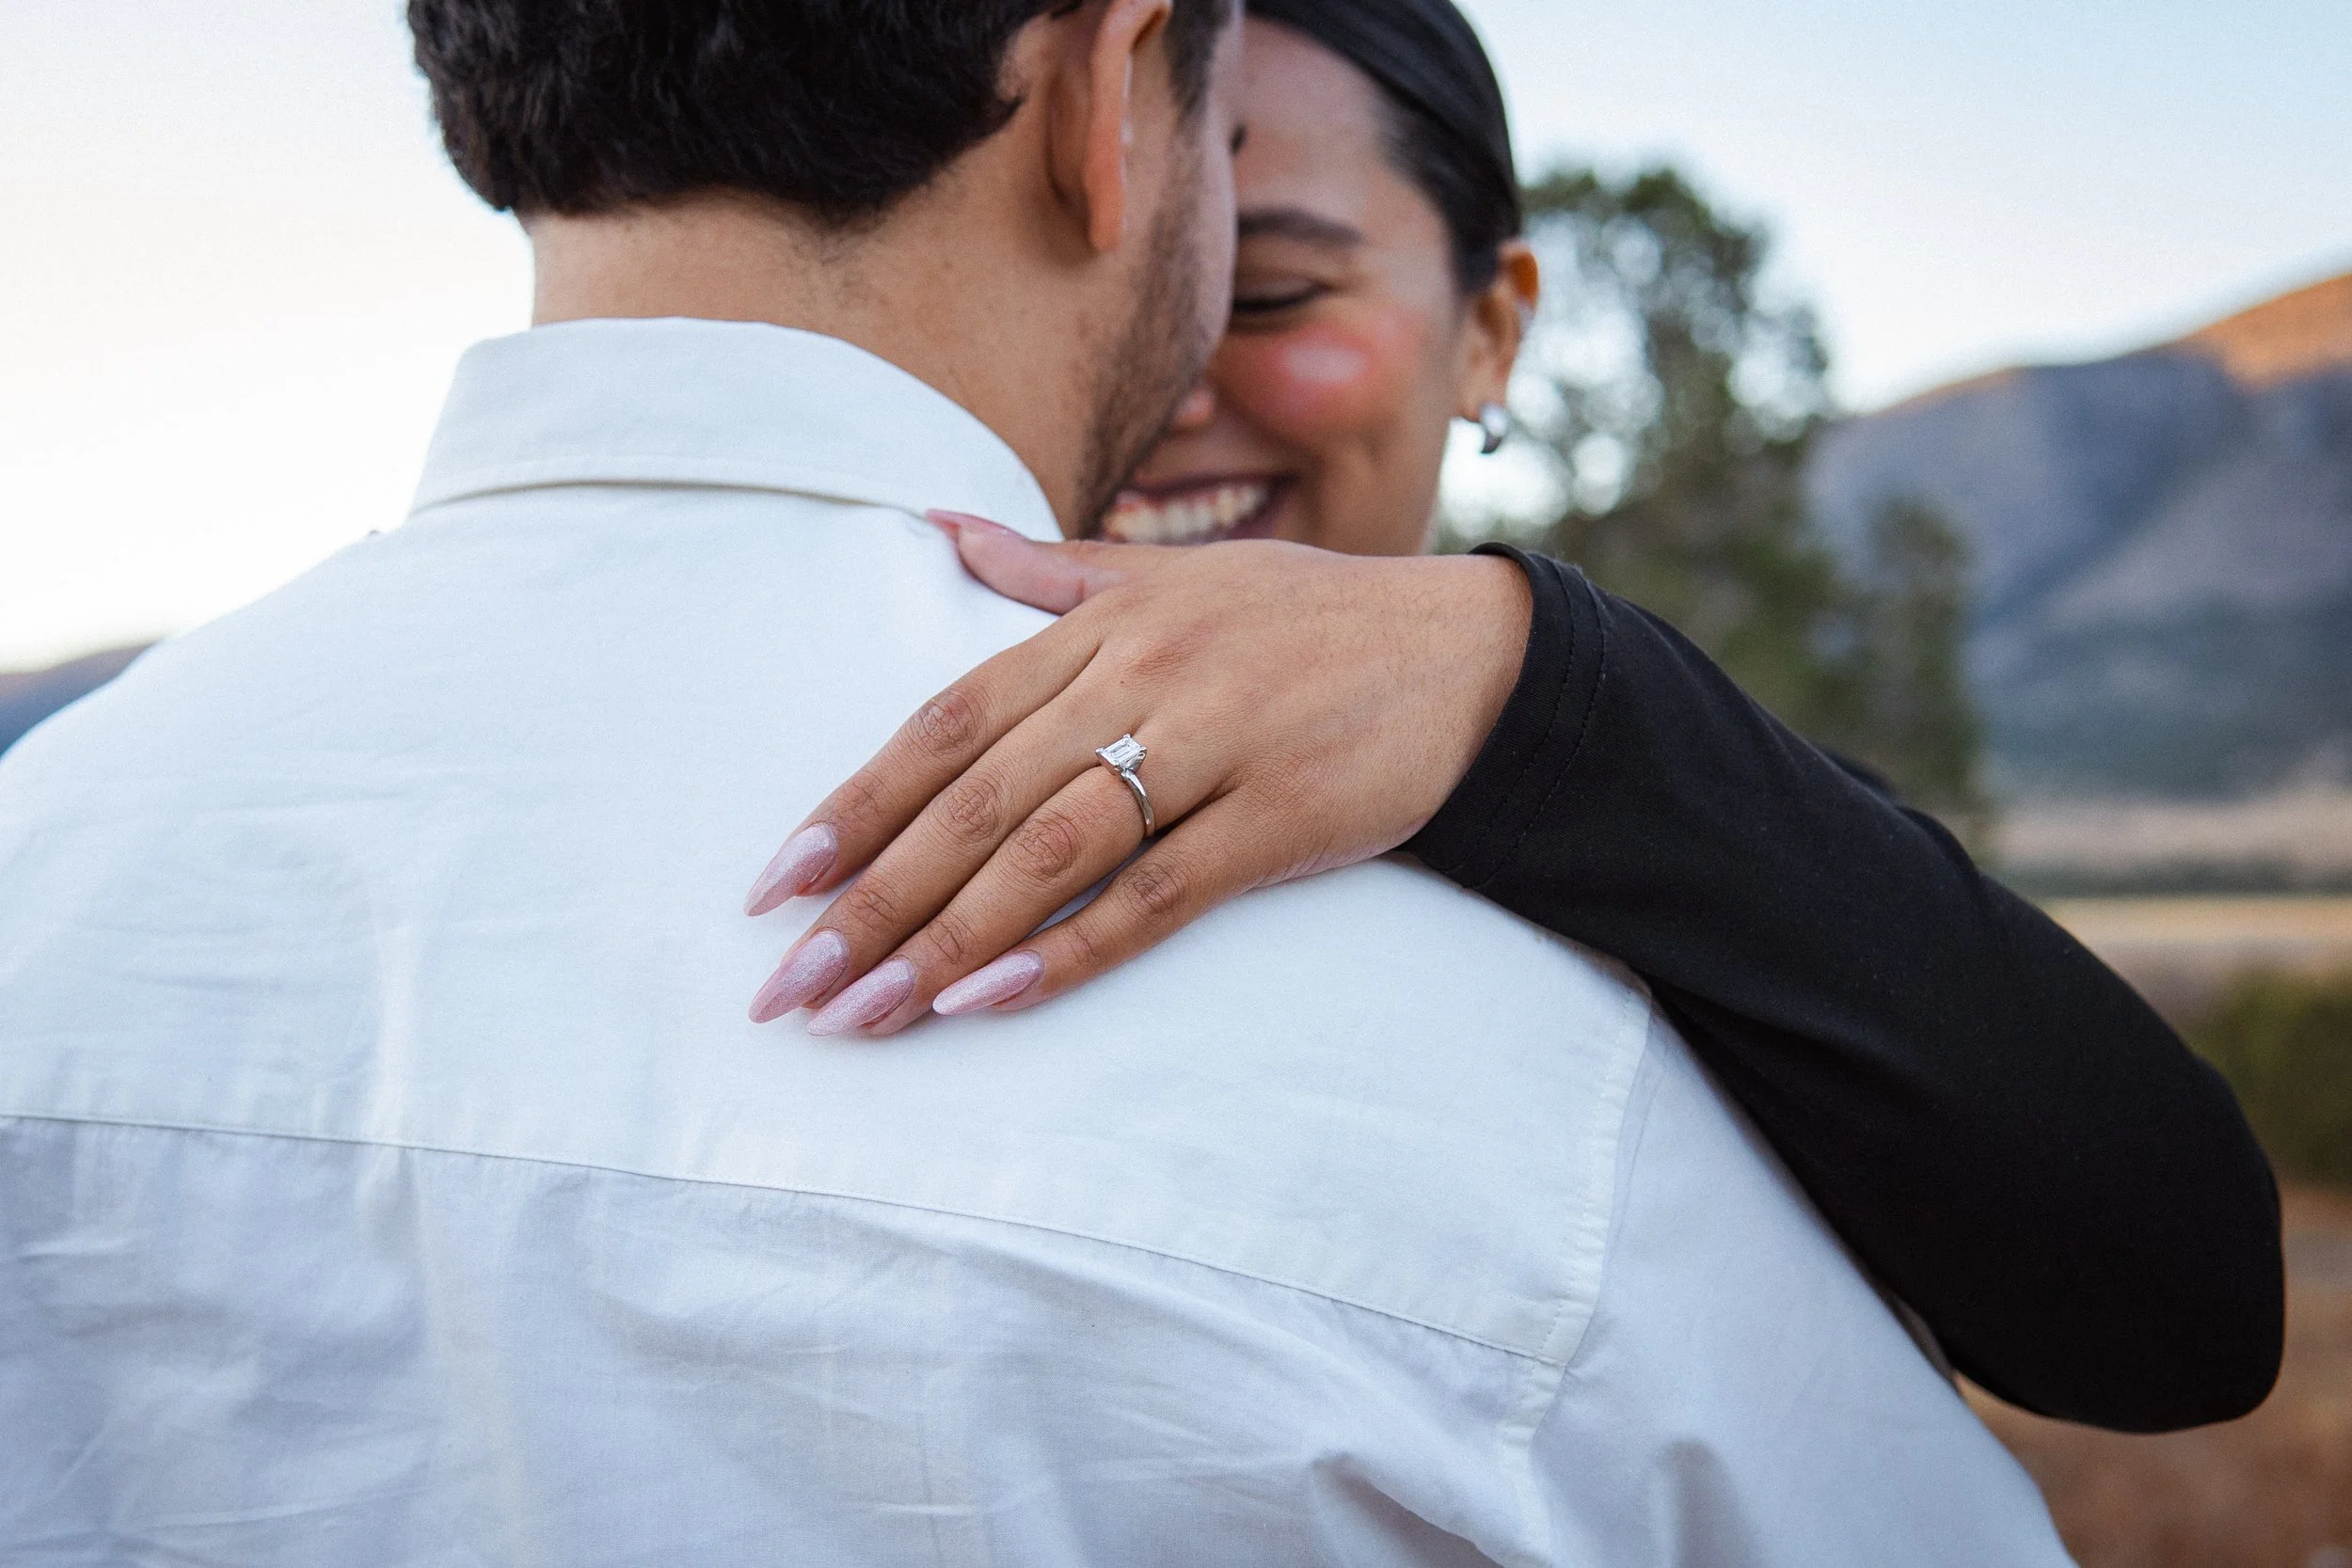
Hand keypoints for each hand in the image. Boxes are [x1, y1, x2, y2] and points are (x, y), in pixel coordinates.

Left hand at [743, 512, 1532, 1034]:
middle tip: (785, 988)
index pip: (945, 723)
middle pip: (975, 800)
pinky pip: (1152, 894)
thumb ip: (1049, 571)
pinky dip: (1066, 949)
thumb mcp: (1173, 576)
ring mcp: (1211, 745)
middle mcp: (1140, 677)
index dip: (854, 806)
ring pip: (1046, 852)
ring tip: (862, 1016)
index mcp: (1101, 625)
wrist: (1469, 648)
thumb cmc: (1305, 619)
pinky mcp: (1276, 817)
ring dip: (941, 942)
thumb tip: (941, 530)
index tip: (775, 887)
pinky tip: (988, 1002)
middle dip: (869, 901)